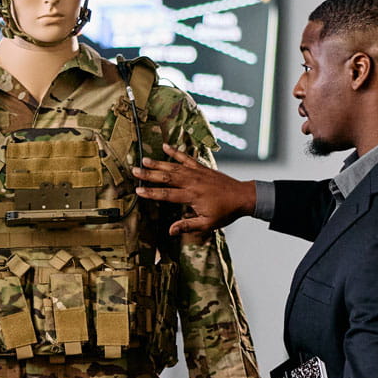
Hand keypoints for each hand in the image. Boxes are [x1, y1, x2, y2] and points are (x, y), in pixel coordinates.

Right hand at [132, 143, 255, 235]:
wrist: (243, 197)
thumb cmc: (226, 212)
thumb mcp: (207, 224)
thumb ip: (188, 226)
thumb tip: (170, 231)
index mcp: (192, 196)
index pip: (167, 194)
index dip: (151, 193)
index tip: (138, 191)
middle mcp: (192, 182)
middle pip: (167, 177)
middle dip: (149, 174)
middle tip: (135, 171)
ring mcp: (197, 173)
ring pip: (174, 166)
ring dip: (158, 162)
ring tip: (144, 159)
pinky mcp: (202, 168)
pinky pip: (186, 158)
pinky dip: (175, 152)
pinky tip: (165, 147)